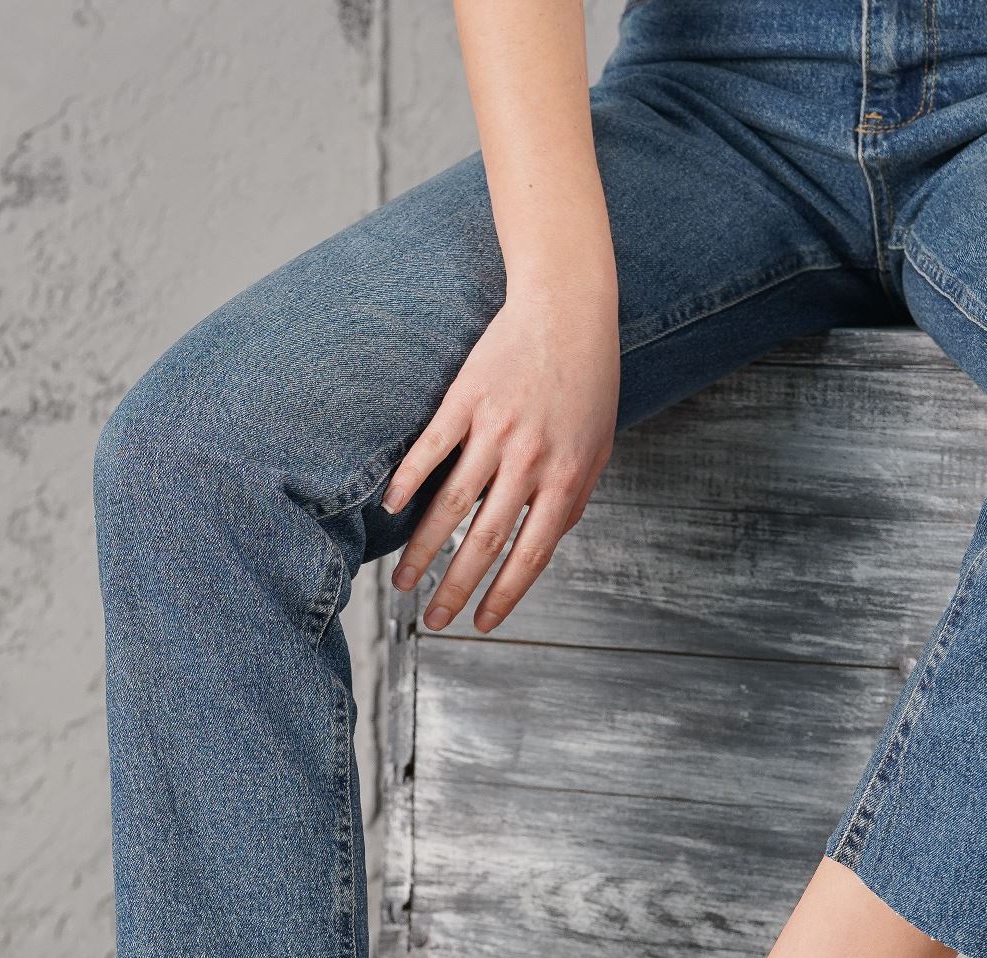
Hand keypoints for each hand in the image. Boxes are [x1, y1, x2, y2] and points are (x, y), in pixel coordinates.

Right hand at [380, 278, 619, 631]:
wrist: (569, 307)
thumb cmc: (588, 381)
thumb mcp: (596, 449)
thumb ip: (573, 499)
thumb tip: (545, 545)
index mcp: (564, 480)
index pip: (529, 555)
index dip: (503, 595)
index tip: (480, 622)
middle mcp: (528, 461)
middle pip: (482, 541)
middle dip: (455, 588)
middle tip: (433, 619)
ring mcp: (494, 431)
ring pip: (449, 505)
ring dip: (421, 551)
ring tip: (402, 582)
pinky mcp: (464, 400)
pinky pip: (430, 450)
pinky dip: (406, 483)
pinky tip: (390, 510)